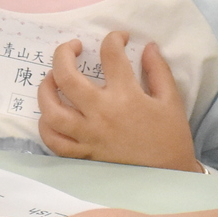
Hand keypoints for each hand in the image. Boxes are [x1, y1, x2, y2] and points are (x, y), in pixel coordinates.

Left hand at [39, 33, 200, 171]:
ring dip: (46, 88)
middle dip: (64, 53)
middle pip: (66, 76)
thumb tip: (148, 46)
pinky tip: (51, 114)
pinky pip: (54, 141)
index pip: (111, 55)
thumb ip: (158, 70)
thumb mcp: (171, 100)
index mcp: (126, 96)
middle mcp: (101, 113)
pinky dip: (46, 126)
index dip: (114, 38)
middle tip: (73, 47)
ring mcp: (88, 136)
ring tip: (53, 78)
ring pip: (51, 110)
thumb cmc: (170, 138)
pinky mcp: (82, 155)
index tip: (119, 38)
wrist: (169, 178)